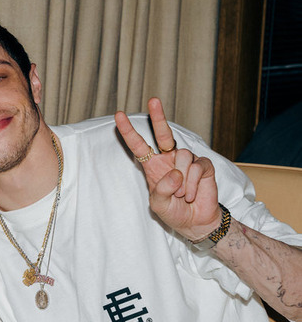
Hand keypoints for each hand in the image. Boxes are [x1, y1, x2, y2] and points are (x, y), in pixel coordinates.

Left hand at [114, 98, 221, 240]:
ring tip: (182, 195)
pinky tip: (192, 195)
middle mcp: (169, 158)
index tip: (118, 115)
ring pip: (182, 157)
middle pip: (163, 134)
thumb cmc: (173, 211)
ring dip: (182, 180)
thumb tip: (175, 173)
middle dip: (158, 116)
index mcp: (152, 165)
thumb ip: (162, 190)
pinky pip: (197, 167)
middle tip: (153, 100)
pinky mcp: (203, 166)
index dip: (128, 131)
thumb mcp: (159, 204)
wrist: (195, 222)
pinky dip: (193, 184)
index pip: (138, 145)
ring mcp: (187, 161)